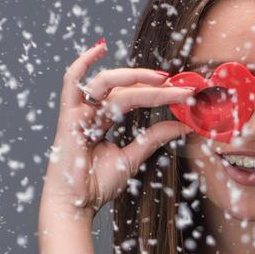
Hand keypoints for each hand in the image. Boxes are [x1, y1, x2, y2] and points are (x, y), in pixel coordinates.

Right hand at [43, 39, 193, 215]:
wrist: (76, 205)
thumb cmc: (96, 185)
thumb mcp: (132, 157)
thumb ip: (153, 138)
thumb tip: (182, 124)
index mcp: (103, 120)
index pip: (133, 97)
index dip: (158, 93)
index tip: (184, 92)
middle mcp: (91, 111)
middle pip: (124, 88)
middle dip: (154, 86)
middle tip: (181, 87)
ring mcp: (79, 112)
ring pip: (108, 83)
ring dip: (134, 77)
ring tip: (161, 79)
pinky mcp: (70, 116)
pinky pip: (72, 82)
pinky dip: (84, 62)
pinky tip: (101, 48)